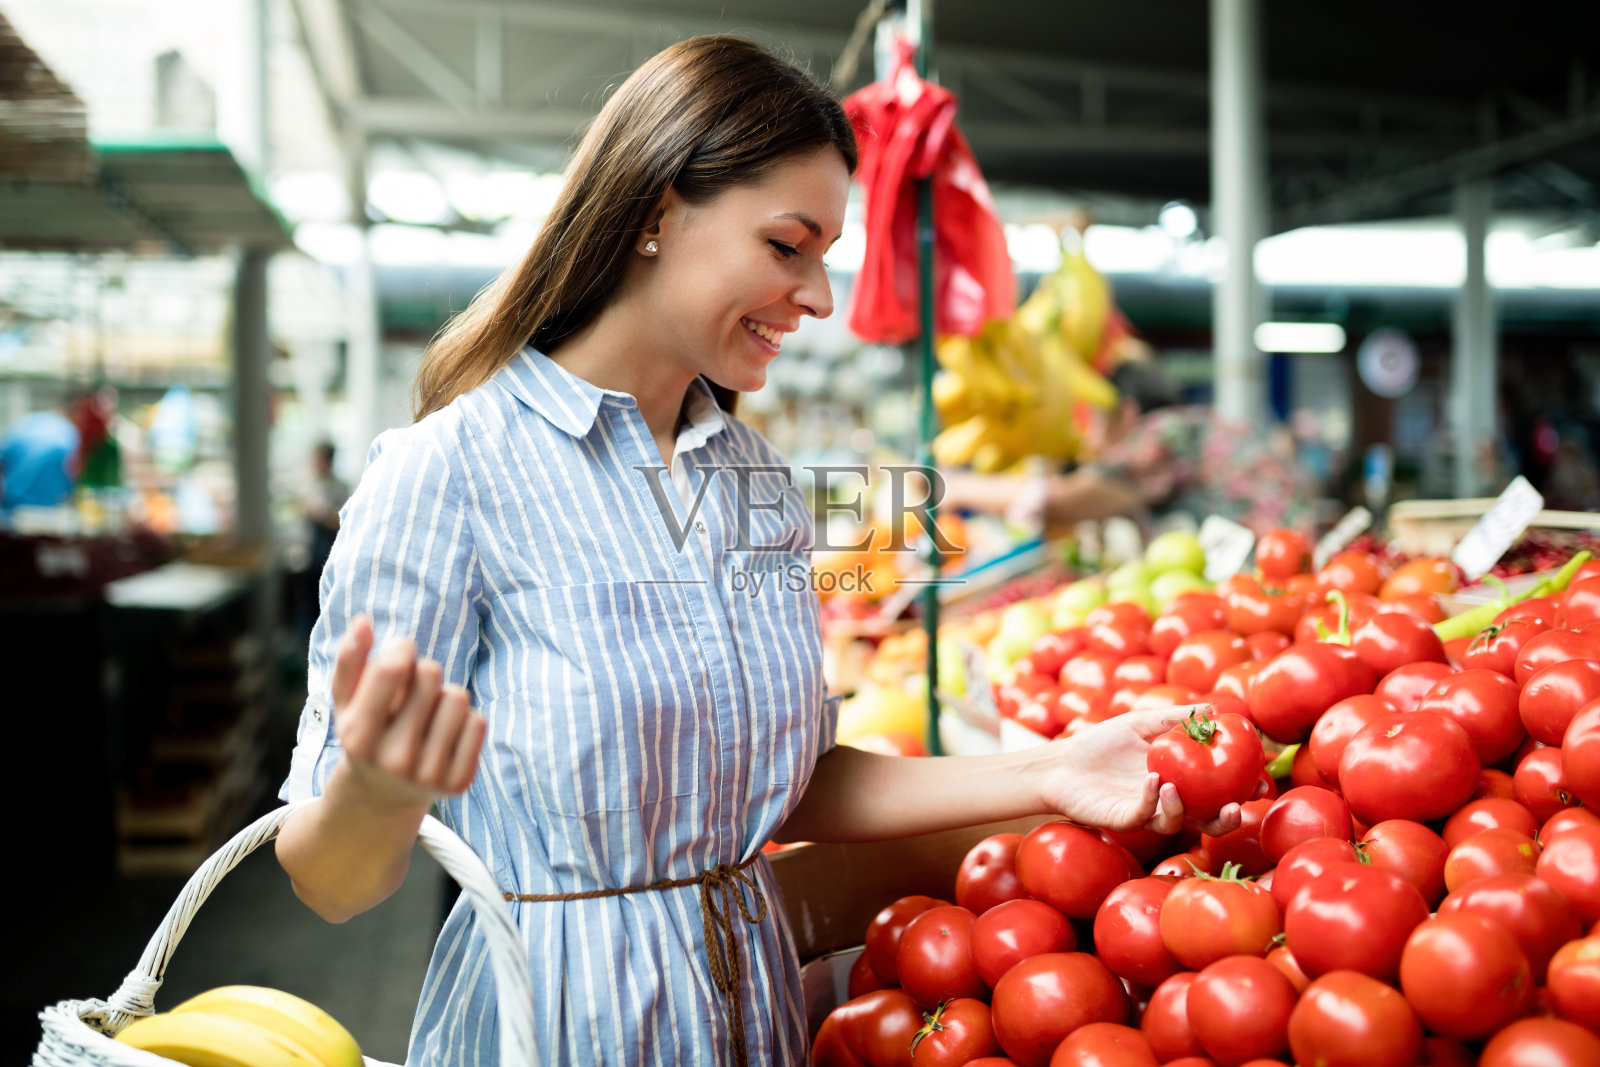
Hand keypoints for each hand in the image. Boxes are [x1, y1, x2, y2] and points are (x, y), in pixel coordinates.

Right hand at [327, 616, 485, 810]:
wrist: (382, 797)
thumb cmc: (365, 733)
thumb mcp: (346, 702)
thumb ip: (350, 660)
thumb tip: (362, 622)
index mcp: (358, 736)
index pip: (392, 669)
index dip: (401, 648)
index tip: (400, 652)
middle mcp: (393, 759)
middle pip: (430, 673)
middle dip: (422, 672)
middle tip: (412, 692)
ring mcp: (428, 775)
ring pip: (458, 696)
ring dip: (445, 696)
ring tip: (428, 714)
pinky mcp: (458, 784)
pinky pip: (478, 722)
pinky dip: (464, 720)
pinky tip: (444, 734)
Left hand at [1036, 705, 1242, 835]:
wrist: (1060, 763)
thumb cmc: (1101, 744)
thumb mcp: (1141, 723)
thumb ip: (1176, 718)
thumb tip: (1214, 708)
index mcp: (1179, 783)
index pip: (1218, 793)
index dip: (1241, 792)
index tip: (1261, 782)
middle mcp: (1167, 804)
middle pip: (1206, 822)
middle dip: (1225, 820)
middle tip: (1236, 807)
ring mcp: (1146, 814)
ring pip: (1175, 823)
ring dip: (1181, 807)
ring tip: (1175, 785)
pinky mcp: (1122, 821)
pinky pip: (1143, 815)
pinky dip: (1151, 800)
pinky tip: (1153, 781)